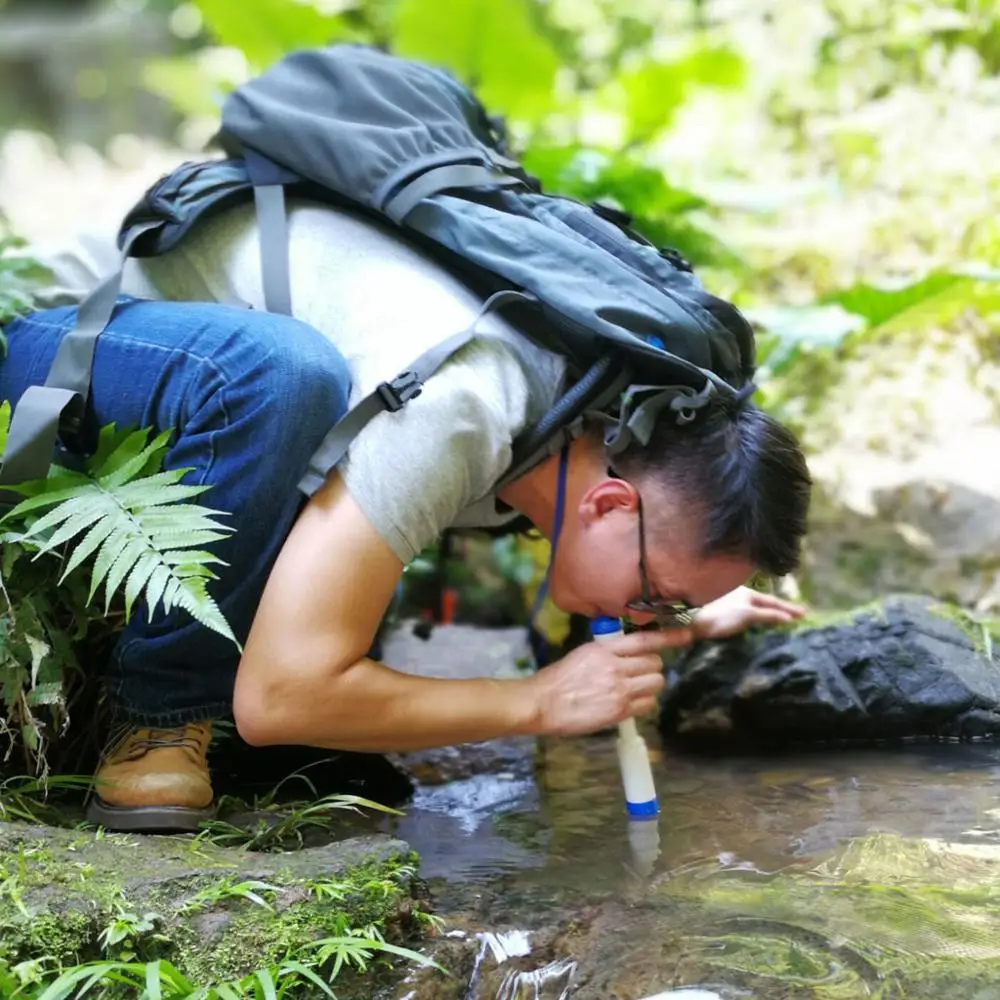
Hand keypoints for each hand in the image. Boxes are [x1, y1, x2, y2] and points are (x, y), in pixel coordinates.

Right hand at [527, 628, 693, 735]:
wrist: (542, 702)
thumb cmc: (558, 679)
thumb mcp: (583, 654)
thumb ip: (608, 652)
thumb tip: (628, 654)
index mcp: (604, 648)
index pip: (645, 639)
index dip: (670, 636)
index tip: (687, 634)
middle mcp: (615, 666)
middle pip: (655, 663)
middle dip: (652, 668)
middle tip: (639, 673)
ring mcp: (618, 688)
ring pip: (655, 682)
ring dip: (650, 685)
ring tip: (635, 689)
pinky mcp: (619, 709)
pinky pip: (648, 704)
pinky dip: (644, 703)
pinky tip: (630, 703)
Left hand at [692, 586, 804, 640]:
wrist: (690, 622)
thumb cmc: (719, 616)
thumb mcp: (746, 615)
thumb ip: (767, 616)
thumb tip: (788, 618)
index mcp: (746, 593)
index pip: (772, 602)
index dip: (788, 608)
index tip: (804, 613)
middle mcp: (738, 596)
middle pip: (764, 603)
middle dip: (780, 609)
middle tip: (797, 616)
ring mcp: (729, 604)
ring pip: (754, 608)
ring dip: (768, 613)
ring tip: (781, 620)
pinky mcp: (721, 614)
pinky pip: (745, 615)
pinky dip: (756, 619)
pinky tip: (755, 624)